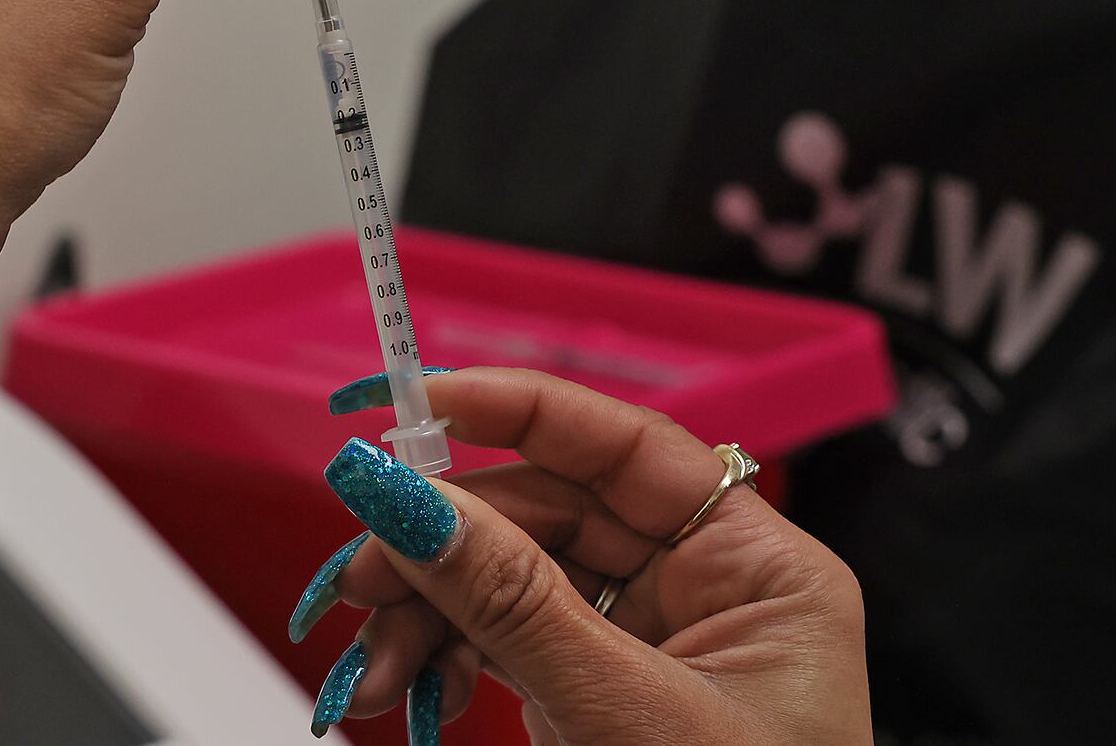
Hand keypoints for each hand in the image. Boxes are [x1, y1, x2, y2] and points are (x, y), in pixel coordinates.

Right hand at [300, 368, 872, 743]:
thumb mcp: (620, 716)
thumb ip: (507, 599)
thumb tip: (404, 495)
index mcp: (758, 568)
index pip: (625, 444)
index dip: (515, 408)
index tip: (413, 404)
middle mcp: (702, 588)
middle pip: (545, 510)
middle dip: (441, 544)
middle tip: (360, 573)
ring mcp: (642, 640)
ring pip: (506, 575)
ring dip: (422, 613)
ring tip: (367, 670)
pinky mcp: (592, 688)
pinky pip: (500, 637)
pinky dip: (441, 657)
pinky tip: (399, 687)